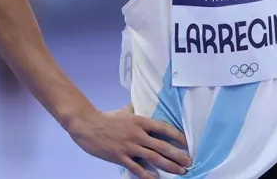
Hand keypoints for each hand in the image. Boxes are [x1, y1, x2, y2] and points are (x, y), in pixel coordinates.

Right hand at [67, 105, 191, 177]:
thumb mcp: (124, 111)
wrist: (87, 125)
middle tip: (189, 162)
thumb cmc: (106, 118)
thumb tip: (138, 105)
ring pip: (153, 158)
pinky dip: (147, 174)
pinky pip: (136, 168)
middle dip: (178, 155)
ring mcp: (129, 146)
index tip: (187, 143)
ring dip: (169, 165)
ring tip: (180, 171)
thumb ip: (134, 110)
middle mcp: (137, 134)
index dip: (177, 136)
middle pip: (162, 146)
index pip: (164, 128)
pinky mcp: (120, 157)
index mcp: (140, 121)